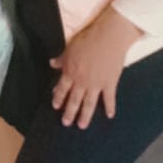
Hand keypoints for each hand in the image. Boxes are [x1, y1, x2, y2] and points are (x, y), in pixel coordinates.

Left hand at [50, 7, 141, 128]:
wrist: (108, 37)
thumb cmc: (88, 39)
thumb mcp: (70, 48)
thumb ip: (62, 59)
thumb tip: (52, 63)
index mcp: (71, 72)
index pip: (62, 89)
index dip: (58, 98)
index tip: (56, 106)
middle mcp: (82, 81)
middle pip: (74, 100)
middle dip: (69, 112)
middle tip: (66, 123)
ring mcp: (96, 84)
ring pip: (89, 103)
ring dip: (85, 116)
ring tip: (82, 125)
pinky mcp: (110, 83)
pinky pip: (109, 98)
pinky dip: (110, 107)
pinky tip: (110, 115)